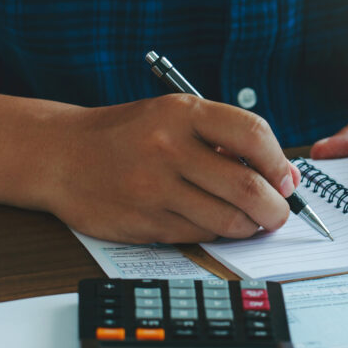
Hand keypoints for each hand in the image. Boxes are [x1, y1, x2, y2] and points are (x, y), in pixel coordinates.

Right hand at [48, 94, 300, 242]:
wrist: (61, 156)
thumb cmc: (130, 134)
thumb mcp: (175, 117)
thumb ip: (227, 140)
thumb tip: (286, 176)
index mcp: (182, 112)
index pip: (253, 134)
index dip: (279, 162)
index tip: (286, 179)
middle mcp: (168, 148)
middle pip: (247, 187)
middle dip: (276, 208)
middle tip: (279, 213)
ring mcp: (153, 188)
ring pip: (227, 220)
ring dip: (249, 226)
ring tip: (249, 219)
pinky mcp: (143, 222)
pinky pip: (199, 235)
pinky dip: (216, 232)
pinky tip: (212, 220)